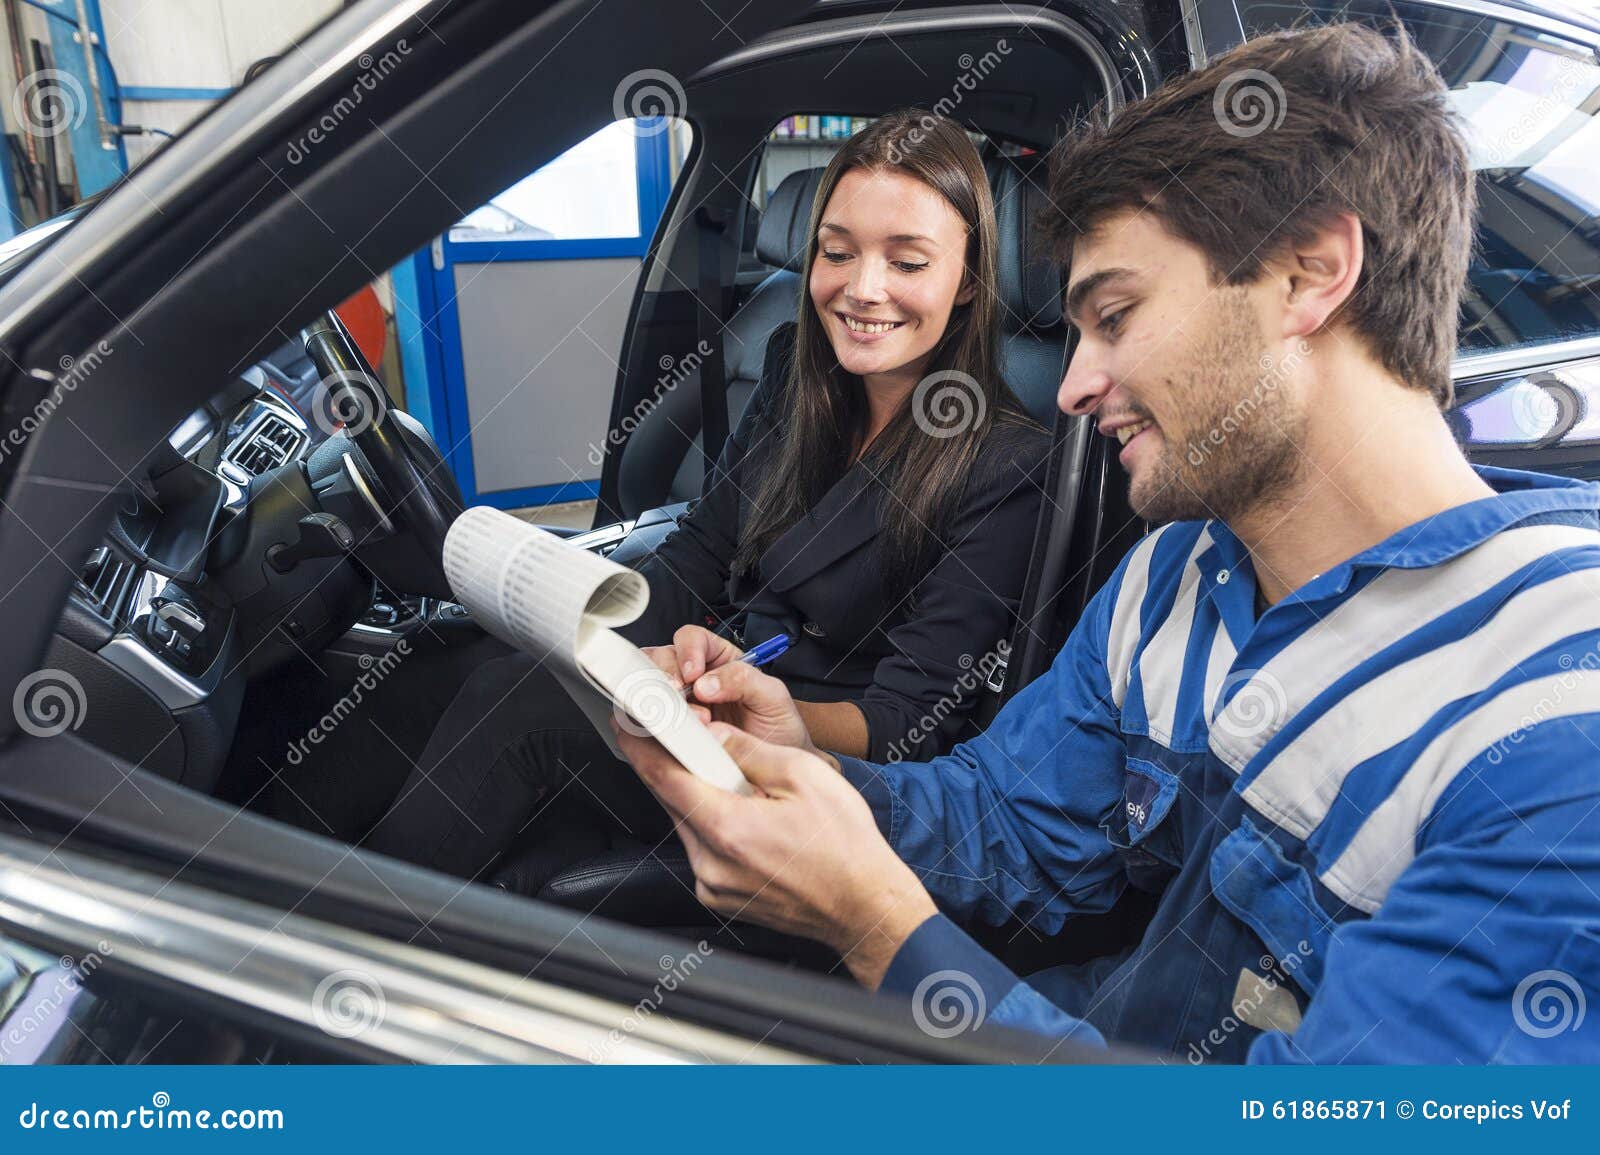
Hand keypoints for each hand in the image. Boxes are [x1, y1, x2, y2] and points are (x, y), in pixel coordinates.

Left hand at [614, 722, 936, 989]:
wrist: (863, 907)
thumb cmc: (845, 848)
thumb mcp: (804, 776)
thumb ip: (749, 751)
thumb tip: (714, 736)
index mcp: (728, 827)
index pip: (664, 778)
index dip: (641, 747)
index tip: (630, 726)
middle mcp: (711, 861)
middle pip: (673, 801)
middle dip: (677, 769)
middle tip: (689, 744)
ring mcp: (713, 884)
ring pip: (688, 825)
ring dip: (700, 800)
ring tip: (739, 789)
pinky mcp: (720, 897)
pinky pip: (702, 851)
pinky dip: (713, 828)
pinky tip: (747, 821)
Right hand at [642, 625, 813, 752]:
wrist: (777, 769)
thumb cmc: (777, 728)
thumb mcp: (772, 697)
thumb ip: (744, 679)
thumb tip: (706, 683)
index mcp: (720, 660)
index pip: (693, 639)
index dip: (688, 651)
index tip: (694, 674)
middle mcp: (695, 678)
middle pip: (662, 658)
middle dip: (666, 675)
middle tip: (679, 697)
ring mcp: (680, 704)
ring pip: (649, 686)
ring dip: (659, 700)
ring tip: (681, 719)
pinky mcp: (671, 730)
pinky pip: (650, 719)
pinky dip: (651, 722)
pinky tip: (668, 731)